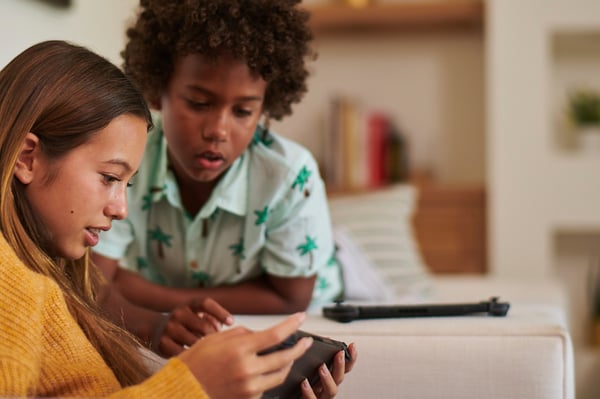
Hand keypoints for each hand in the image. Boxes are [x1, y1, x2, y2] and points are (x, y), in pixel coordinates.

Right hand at [153, 297, 233, 355]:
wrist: (156, 329)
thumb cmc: (186, 324)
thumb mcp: (197, 315)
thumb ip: (211, 318)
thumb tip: (220, 327)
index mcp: (189, 305)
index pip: (206, 303)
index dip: (220, 312)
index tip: (231, 323)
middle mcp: (178, 313)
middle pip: (204, 326)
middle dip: (213, 337)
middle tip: (218, 345)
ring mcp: (170, 328)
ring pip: (195, 341)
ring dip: (203, 348)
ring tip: (205, 351)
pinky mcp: (163, 343)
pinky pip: (183, 352)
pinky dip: (192, 356)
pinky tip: (195, 357)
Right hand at [179, 312, 311, 398]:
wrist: (183, 388)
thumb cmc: (197, 360)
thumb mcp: (217, 338)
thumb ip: (243, 334)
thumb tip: (261, 335)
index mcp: (239, 349)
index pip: (275, 335)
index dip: (291, 325)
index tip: (301, 317)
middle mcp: (247, 369)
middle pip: (285, 357)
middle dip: (299, 348)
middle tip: (307, 342)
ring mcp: (248, 387)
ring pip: (280, 374)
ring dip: (288, 364)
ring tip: (291, 355)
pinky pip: (267, 387)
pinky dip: (270, 377)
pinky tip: (269, 370)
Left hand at [300, 342, 357, 398]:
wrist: (289, 397)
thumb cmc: (299, 382)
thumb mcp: (310, 366)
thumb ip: (318, 355)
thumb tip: (325, 339)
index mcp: (330, 377)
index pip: (345, 368)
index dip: (351, 357)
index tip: (352, 346)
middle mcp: (328, 387)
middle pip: (339, 378)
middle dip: (341, 365)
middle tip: (339, 354)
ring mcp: (321, 396)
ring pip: (331, 390)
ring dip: (328, 378)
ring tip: (322, 367)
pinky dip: (309, 391)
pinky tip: (304, 382)